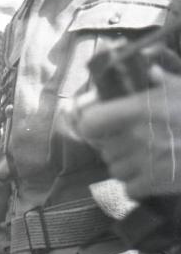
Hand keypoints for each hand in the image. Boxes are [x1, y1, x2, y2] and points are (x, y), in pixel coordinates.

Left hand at [71, 66, 180, 198]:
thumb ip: (162, 79)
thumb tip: (148, 64)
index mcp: (140, 108)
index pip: (90, 121)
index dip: (90, 125)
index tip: (97, 126)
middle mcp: (137, 135)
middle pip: (105, 149)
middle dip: (116, 148)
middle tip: (137, 143)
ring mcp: (144, 161)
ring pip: (115, 170)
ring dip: (127, 167)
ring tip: (149, 159)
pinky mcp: (154, 184)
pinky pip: (130, 188)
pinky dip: (139, 186)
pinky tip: (155, 176)